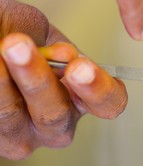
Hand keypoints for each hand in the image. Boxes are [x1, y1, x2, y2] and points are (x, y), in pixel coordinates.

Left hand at [0, 0, 127, 159]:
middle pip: (57, 116)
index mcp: (83, 97)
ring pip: (13, 117)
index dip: (99, 89)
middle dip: (37, 81)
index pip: (109, 104)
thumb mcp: (36, 30)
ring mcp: (22, 135)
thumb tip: (66, 58)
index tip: (79, 66)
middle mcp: (58, 122)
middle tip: (18, 46)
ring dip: (2, 81)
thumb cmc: (14, 36)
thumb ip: (50, 43)